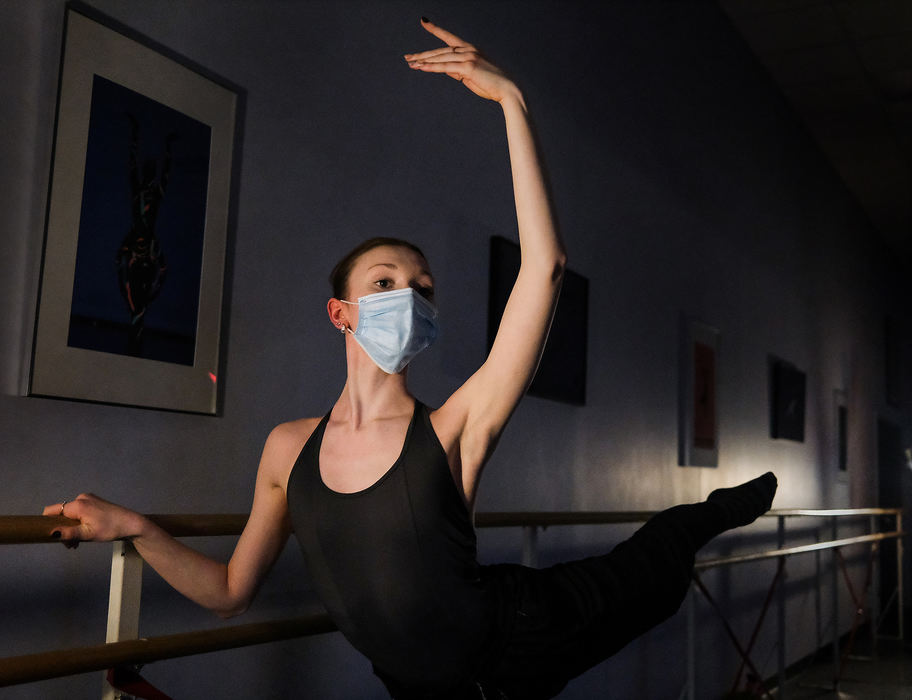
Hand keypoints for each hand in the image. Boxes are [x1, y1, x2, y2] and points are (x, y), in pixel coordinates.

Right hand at [43, 493, 143, 548]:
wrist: (131, 523)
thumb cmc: (111, 528)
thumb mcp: (88, 534)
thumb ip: (69, 533)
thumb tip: (52, 534)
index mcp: (78, 505)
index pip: (52, 511)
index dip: (47, 523)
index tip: (49, 535)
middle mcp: (82, 498)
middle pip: (62, 515)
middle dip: (63, 530)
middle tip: (71, 545)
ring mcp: (89, 499)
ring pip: (71, 515)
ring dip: (71, 529)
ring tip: (78, 542)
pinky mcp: (94, 502)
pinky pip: (79, 512)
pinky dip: (79, 523)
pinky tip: (85, 533)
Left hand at [404, 19, 518, 103]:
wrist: (507, 90)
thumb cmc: (491, 85)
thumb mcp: (470, 75)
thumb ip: (457, 70)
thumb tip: (443, 69)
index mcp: (470, 49)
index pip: (448, 38)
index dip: (435, 29)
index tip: (423, 21)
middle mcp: (468, 49)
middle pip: (440, 51)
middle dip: (423, 54)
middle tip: (408, 58)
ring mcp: (468, 57)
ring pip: (441, 58)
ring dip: (424, 62)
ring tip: (410, 64)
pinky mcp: (468, 67)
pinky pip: (445, 67)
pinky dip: (432, 67)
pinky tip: (421, 67)